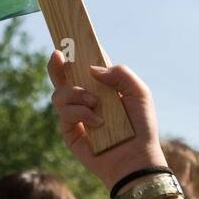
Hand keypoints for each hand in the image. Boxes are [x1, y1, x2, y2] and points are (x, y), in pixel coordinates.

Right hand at [46, 50, 166, 192]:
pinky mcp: (70, 132)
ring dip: (76, 94)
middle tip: (58, 55)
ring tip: (95, 104)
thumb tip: (92, 69)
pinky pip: (64, 113)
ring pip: (60, 94)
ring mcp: (76, 115)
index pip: (85, 66)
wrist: (136, 158)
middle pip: (63, 78)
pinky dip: (80, 113)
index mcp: (103, 88)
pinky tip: (96, 122)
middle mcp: (86, 99)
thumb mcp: (139, 92)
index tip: (69, 40)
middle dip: (57, 65)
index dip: (77, 54)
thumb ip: (120, 73)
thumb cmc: (141, 126)